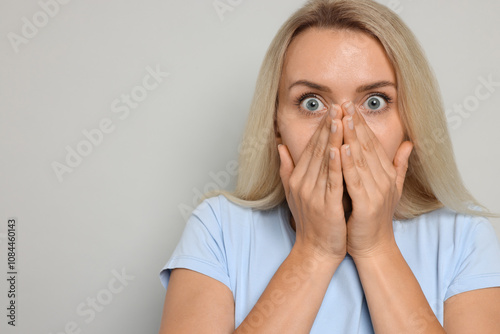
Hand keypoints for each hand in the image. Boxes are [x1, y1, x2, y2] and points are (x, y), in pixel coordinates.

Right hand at [277, 105, 345, 261]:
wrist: (315, 250)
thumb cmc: (309, 222)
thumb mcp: (293, 192)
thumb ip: (287, 168)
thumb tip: (280, 146)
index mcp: (298, 178)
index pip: (311, 148)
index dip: (322, 128)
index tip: (332, 110)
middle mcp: (303, 183)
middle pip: (317, 149)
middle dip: (328, 126)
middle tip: (337, 104)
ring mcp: (312, 193)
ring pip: (324, 161)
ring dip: (332, 138)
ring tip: (340, 118)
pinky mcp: (325, 205)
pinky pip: (330, 180)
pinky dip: (334, 163)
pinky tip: (338, 147)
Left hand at [340, 101, 412, 257]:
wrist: (374, 246)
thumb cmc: (374, 217)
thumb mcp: (388, 188)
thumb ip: (398, 165)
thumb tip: (409, 143)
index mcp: (386, 174)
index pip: (372, 144)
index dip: (362, 125)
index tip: (350, 107)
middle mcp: (384, 180)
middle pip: (367, 147)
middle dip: (355, 124)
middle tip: (344, 104)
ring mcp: (377, 191)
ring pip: (361, 160)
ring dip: (351, 138)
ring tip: (343, 118)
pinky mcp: (367, 204)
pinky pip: (354, 180)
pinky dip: (348, 164)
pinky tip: (341, 149)